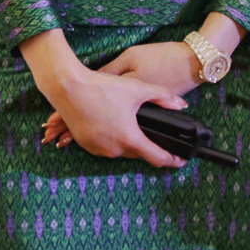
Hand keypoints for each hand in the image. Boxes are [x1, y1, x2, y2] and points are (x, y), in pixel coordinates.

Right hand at [20, 29, 187, 168]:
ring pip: (120, 149)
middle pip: (138, 152)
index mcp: (130, 138)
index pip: (156, 157)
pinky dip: (112, 139)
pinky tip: (113, 125)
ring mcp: (98, 149)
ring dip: (128, 141)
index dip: (171, 160)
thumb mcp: (137, 88)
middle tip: (154, 133)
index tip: (180, 161)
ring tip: (131, 125)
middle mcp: (114, 149)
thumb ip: (162, 96)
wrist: (68, 88)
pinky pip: (105, 146)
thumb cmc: (103, 88)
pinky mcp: (85, 144)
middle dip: (147, 144)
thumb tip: (181, 104)